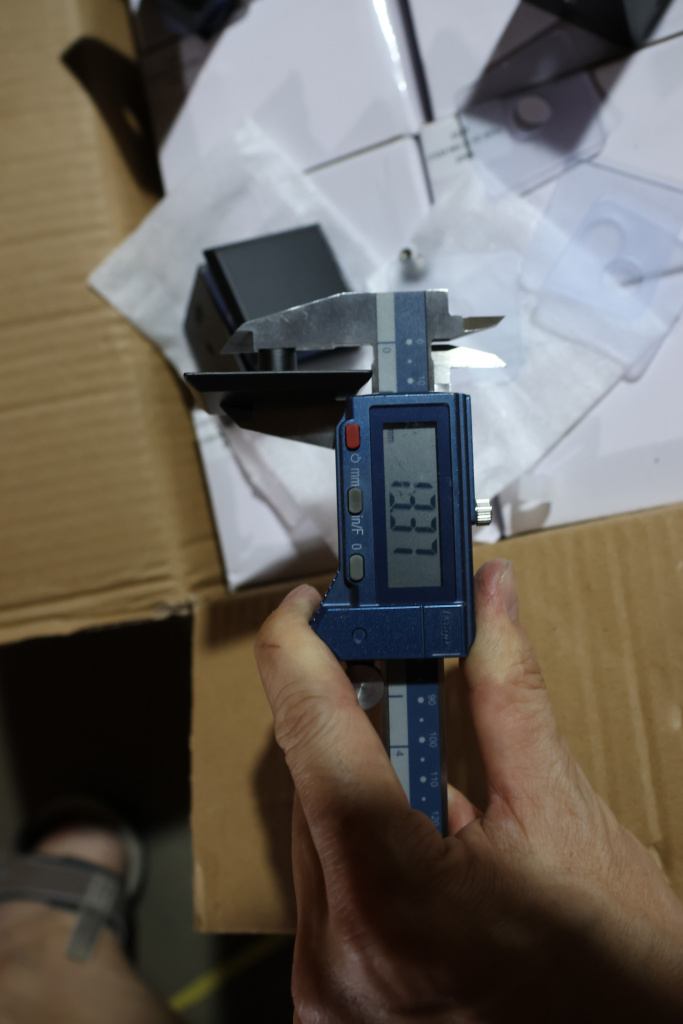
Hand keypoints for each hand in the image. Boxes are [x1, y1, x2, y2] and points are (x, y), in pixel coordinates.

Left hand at [255, 560, 682, 1022]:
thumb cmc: (615, 972)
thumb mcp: (565, 819)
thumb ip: (509, 697)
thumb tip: (489, 604)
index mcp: (393, 898)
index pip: (310, 732)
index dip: (301, 646)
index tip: (312, 604)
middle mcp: (338, 952)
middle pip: (309, 781)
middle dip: (353, 720)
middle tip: (392, 670)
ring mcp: (328, 987)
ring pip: (312, 832)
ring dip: (361, 788)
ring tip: (439, 798)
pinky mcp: (330, 998)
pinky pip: (324, 885)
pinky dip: (363, 844)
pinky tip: (422, 849)